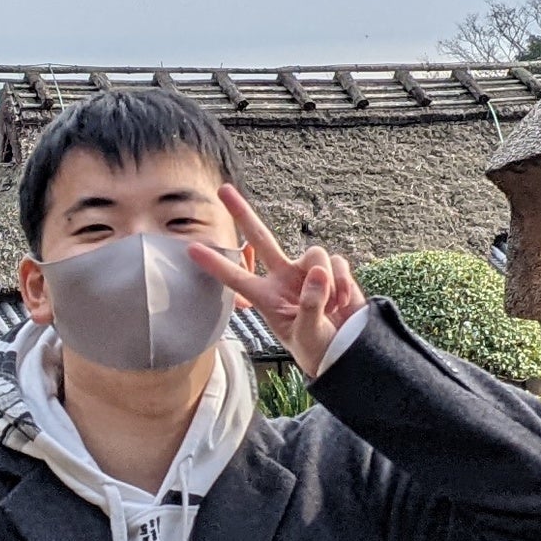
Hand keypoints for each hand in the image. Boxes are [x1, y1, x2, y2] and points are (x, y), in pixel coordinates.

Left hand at [196, 182, 363, 375]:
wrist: (349, 351)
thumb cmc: (319, 349)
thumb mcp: (308, 335)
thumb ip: (310, 304)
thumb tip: (318, 272)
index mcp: (268, 299)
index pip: (237, 278)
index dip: (216, 264)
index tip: (191, 249)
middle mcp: (284, 279)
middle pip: (261, 238)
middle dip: (242, 213)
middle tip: (222, 189)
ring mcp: (308, 272)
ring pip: (314, 254)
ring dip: (326, 282)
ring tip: (332, 307)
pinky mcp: (333, 270)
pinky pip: (336, 263)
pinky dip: (343, 283)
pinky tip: (344, 303)